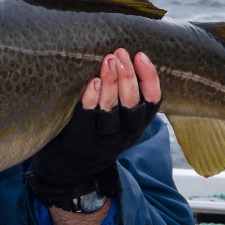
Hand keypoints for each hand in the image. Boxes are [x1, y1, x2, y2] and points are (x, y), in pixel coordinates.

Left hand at [30, 49, 161, 209]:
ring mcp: (102, 138)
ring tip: (108, 60)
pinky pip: (87, 117)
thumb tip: (128, 58)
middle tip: (121, 53)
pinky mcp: (81, 138)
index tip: (141, 56)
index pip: (152, 101)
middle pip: (132, 104)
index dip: (150, 78)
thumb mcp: (122, 123)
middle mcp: (124, 134)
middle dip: (129, 76)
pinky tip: (92, 82)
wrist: (72, 171)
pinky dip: (91, 98)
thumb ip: (127, 98)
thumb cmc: (99, 135)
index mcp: (137, 126)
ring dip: (111, 82)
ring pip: (111, 109)